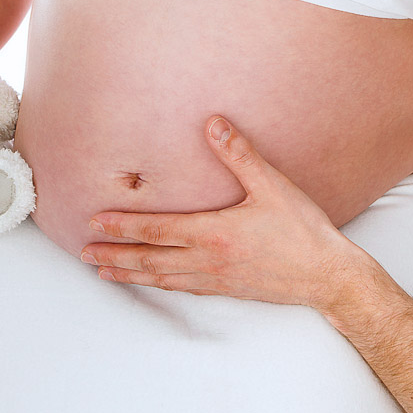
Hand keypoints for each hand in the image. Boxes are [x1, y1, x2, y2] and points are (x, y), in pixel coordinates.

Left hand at [81, 117, 361, 309]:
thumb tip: (213, 124)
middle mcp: (208, 260)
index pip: (157, 229)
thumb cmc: (302, 230)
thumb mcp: (272, 185)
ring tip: (104, 272)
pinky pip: (183, 288)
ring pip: (162, 278)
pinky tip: (154, 283)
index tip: (95, 221)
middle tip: (84, 252)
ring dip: (131, 274)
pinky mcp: (228, 289)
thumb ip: (239, 154)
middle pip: (151, 258)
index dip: (124, 224)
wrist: (328, 275)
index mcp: (213, 233)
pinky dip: (160, 285)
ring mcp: (216, 278)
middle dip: (116, 254)